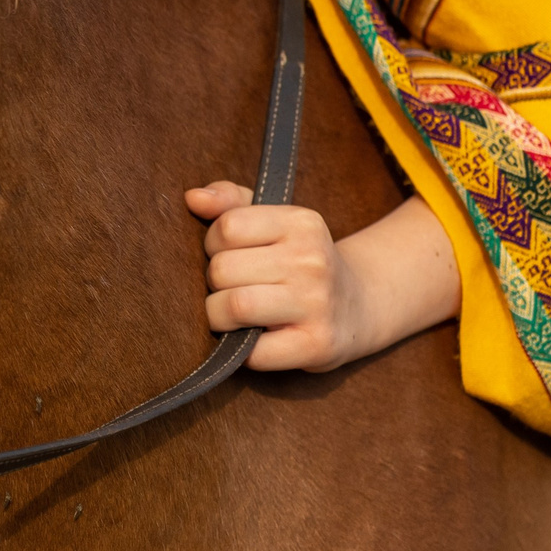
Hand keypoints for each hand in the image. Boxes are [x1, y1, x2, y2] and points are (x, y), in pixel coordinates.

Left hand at [185, 183, 459, 372]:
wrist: (357, 306)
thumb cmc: (298, 260)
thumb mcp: (274, 221)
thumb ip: (230, 203)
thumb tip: (193, 198)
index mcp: (302, 223)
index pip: (227, 227)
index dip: (214, 244)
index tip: (229, 254)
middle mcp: (312, 260)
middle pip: (223, 270)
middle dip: (215, 283)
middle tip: (232, 288)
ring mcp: (317, 304)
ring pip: (234, 307)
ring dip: (220, 316)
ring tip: (234, 314)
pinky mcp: (316, 345)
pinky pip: (253, 352)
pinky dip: (242, 350)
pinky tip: (255, 339)